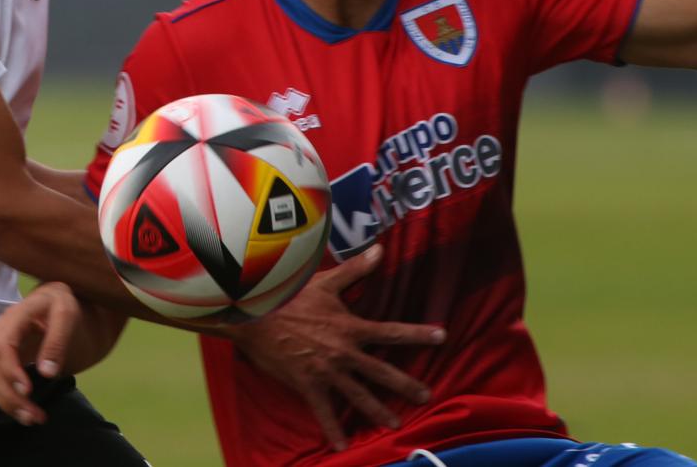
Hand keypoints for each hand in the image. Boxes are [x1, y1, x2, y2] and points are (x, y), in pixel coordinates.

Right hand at [0, 282, 77, 425]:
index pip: (3, 346)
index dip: (11, 371)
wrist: (54, 302)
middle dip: (10, 396)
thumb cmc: (61, 305)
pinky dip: (6, 399)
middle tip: (35, 416)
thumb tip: (47, 373)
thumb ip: (56, 341)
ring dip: (6, 403)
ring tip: (31, 418)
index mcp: (14, 316)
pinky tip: (24, 410)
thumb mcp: (66, 315)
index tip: (28, 391)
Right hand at [230, 244, 445, 451]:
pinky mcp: (308, 384)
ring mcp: (327, 372)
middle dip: (407, 385)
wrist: (253, 315)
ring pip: (359, 397)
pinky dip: (333, 431)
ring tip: (395, 424)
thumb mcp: (324, 281)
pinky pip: (324, 412)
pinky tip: (341, 446)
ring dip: (379, 412)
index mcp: (350, 328)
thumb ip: (354, 269)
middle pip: (383, 372)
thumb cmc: (287, 295)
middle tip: (427, 396)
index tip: (442, 336)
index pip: (392, 332)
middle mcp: (344, 353)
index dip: (418, 333)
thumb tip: (379, 249)